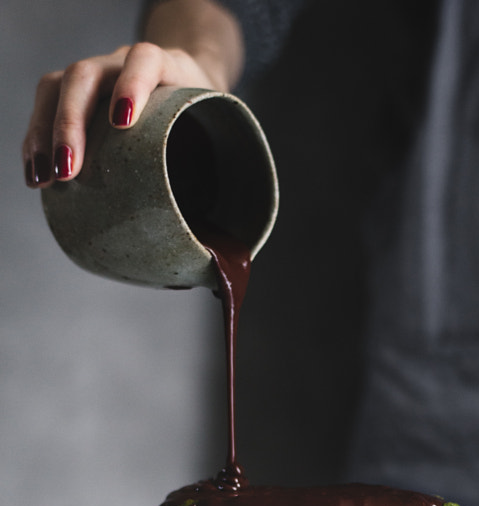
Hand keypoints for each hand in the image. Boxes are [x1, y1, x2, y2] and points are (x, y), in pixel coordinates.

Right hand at [22, 0, 243, 188]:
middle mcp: (122, 63)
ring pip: (58, 87)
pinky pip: (46, 105)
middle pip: (87, 75)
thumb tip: (223, 256)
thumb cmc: (206, 121)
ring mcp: (96, 75)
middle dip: (72, 122)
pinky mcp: (74, 92)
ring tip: (45, 180)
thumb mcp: (223, 135)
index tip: (122, 121)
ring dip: (45, 133)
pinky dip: (36, 140)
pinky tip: (37, 176)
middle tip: (71, 170)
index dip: (132, 83)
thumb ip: (224, 174)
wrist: (189, 84)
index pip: (146, 59)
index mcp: (167, 67)